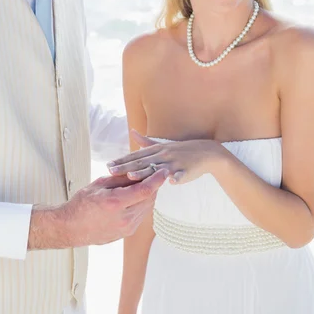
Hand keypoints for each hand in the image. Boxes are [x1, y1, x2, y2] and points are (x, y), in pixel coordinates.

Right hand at [28, 169, 167, 249]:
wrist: (71, 228)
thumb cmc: (82, 203)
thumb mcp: (100, 184)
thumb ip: (121, 178)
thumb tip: (139, 171)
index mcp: (116, 203)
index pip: (145, 190)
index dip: (157, 179)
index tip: (164, 170)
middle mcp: (124, 218)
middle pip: (149, 199)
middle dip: (154, 185)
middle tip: (155, 173)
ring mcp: (126, 228)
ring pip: (147, 208)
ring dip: (149, 195)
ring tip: (146, 183)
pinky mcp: (127, 233)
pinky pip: (141, 215)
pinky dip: (142, 204)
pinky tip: (137, 196)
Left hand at [107, 130, 225, 184]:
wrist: (206, 152)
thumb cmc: (182, 151)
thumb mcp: (162, 145)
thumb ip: (146, 142)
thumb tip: (132, 132)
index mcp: (156, 150)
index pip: (136, 156)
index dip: (121, 161)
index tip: (107, 165)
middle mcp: (163, 155)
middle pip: (141, 162)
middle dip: (125, 167)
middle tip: (110, 171)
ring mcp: (175, 162)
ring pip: (158, 168)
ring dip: (145, 172)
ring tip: (132, 176)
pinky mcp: (186, 170)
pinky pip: (181, 175)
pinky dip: (176, 178)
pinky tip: (171, 182)